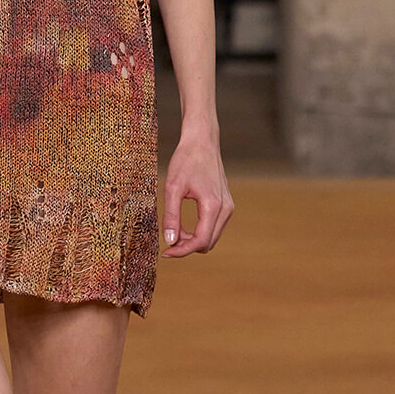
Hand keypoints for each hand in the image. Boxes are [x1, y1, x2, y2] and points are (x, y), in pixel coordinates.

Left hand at [161, 127, 233, 256]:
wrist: (202, 141)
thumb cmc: (186, 160)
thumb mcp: (172, 188)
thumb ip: (171, 216)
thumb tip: (169, 241)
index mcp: (213, 205)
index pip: (200, 241)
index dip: (182, 251)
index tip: (165, 252)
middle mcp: (225, 208)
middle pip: (208, 243)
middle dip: (187, 247)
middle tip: (167, 242)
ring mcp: (228, 206)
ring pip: (212, 237)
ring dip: (193, 240)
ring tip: (174, 231)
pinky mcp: (226, 204)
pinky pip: (214, 227)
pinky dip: (199, 231)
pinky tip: (184, 226)